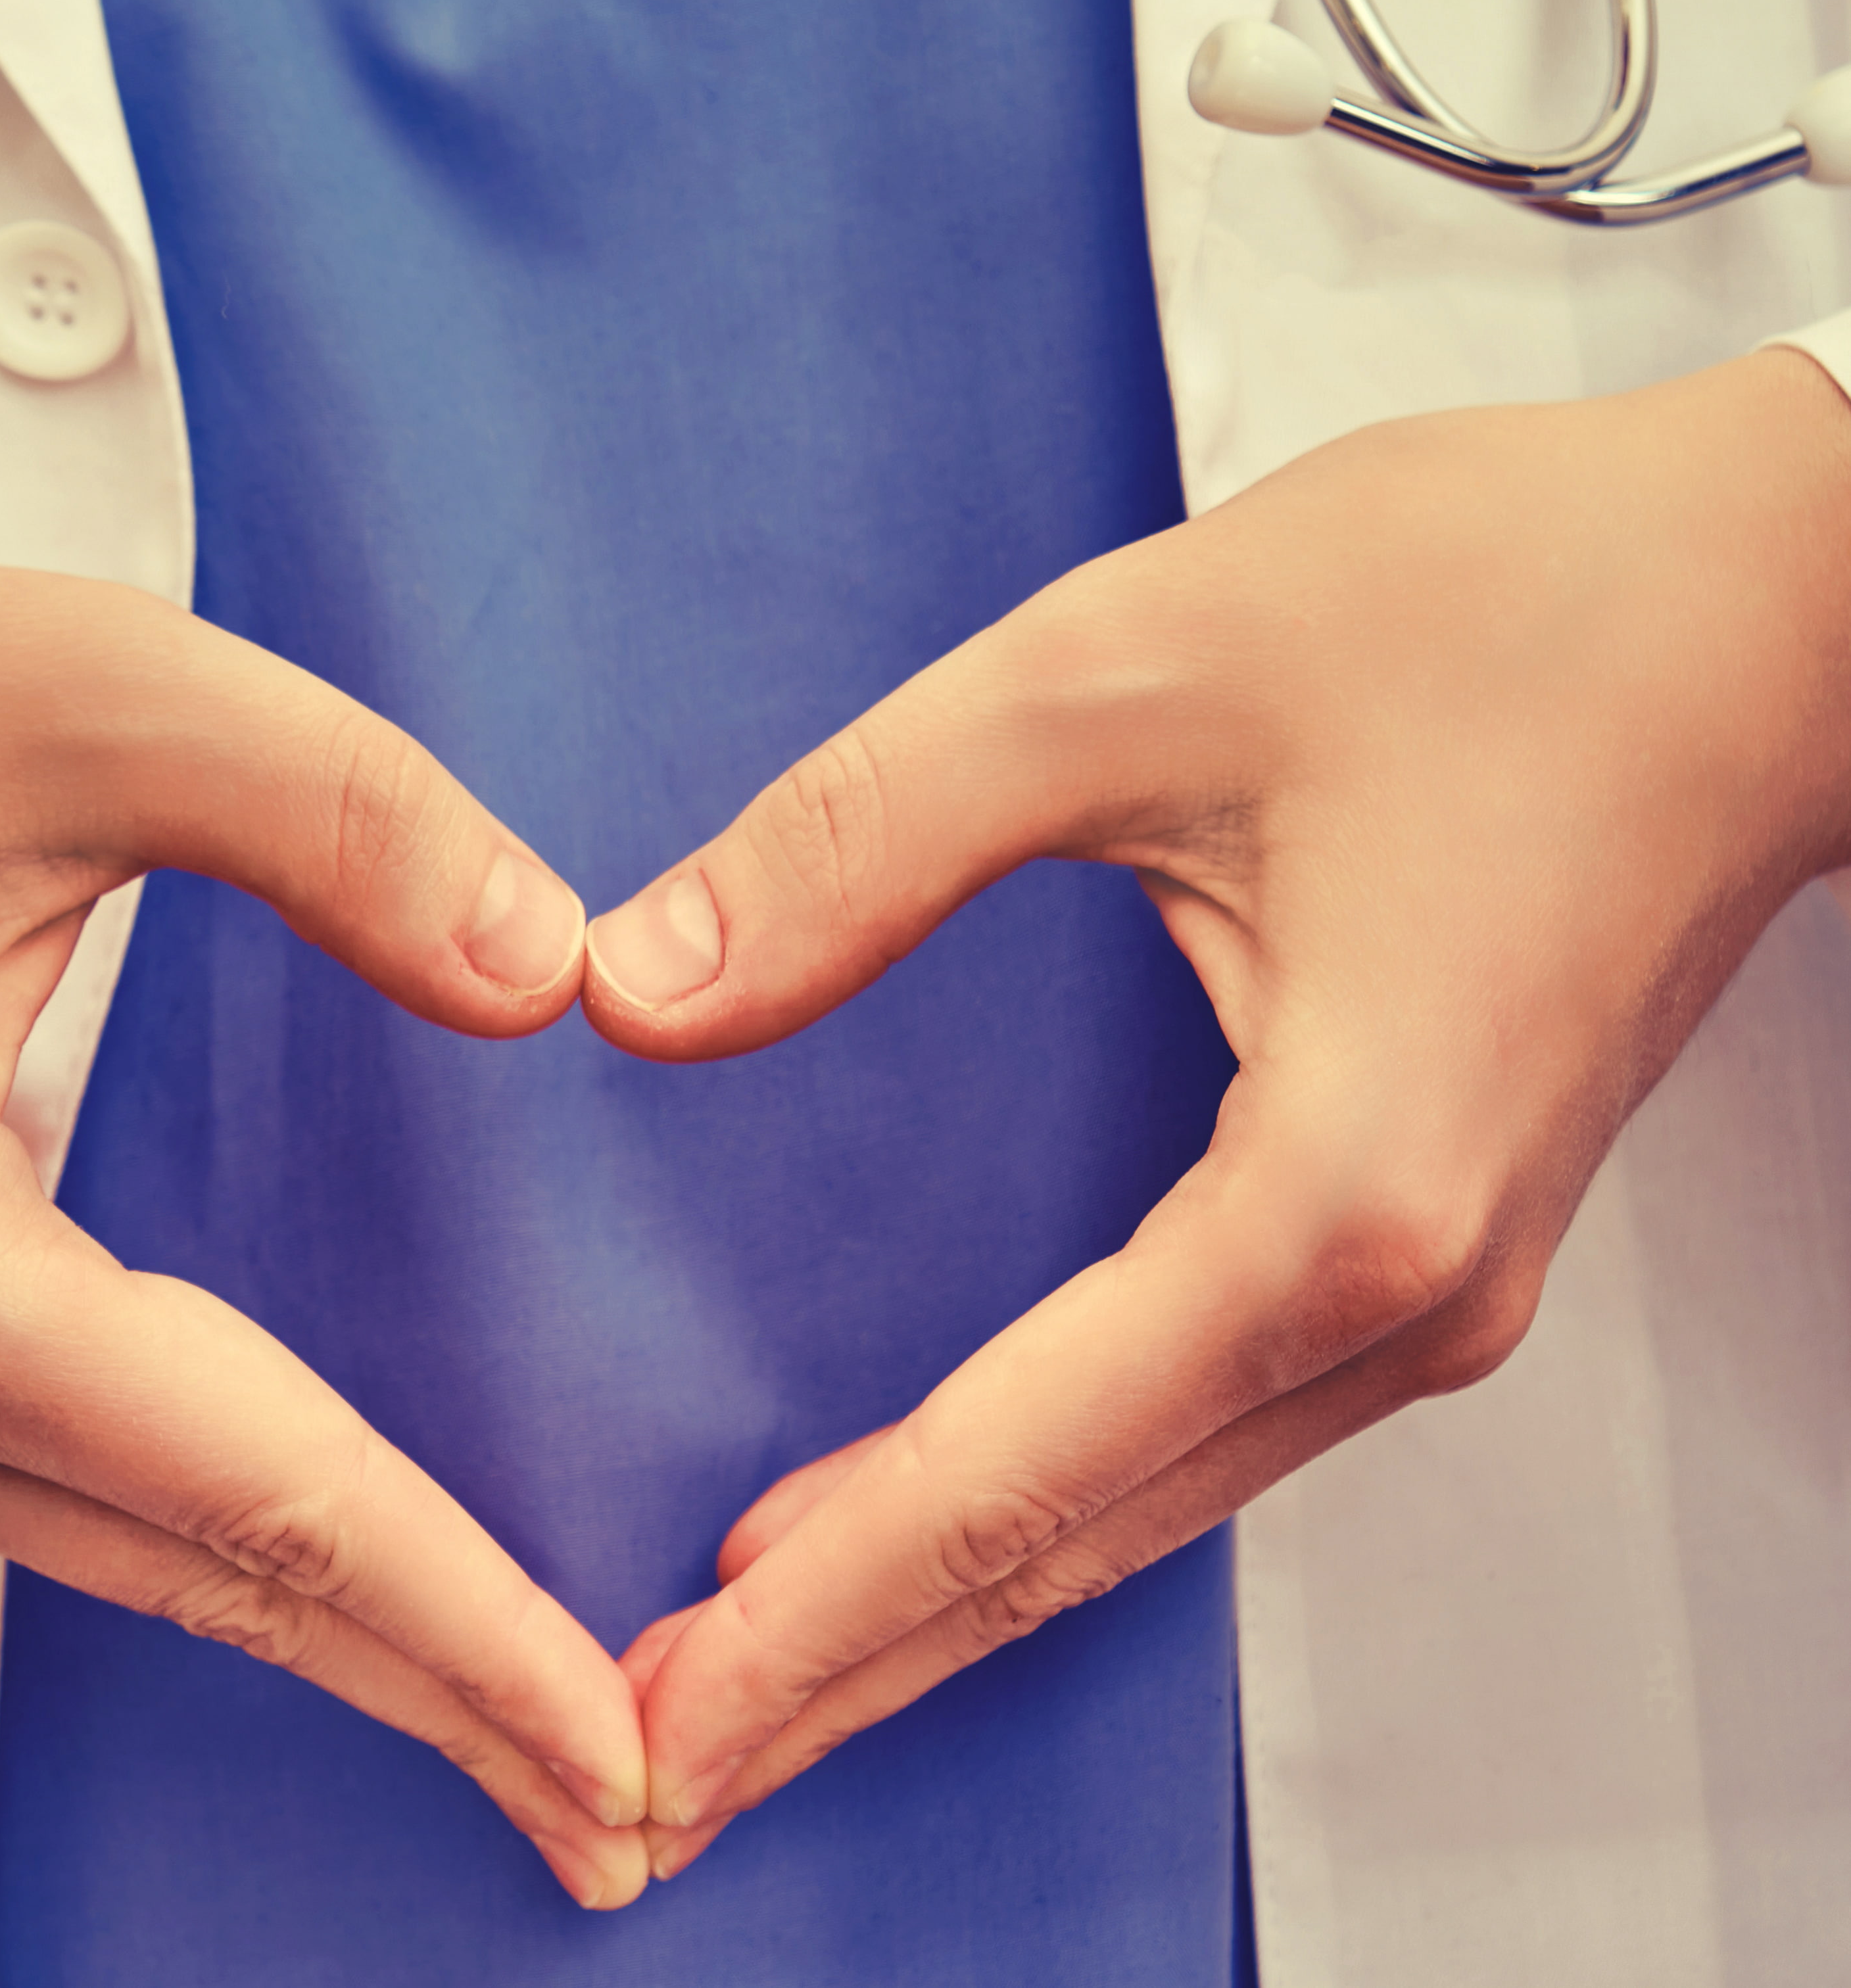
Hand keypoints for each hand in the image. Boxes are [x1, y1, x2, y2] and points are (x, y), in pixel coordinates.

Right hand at [0, 526, 648, 1909]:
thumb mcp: (60, 685)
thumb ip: (331, 816)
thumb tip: (546, 968)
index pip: (263, 1491)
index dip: (468, 1629)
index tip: (624, 1759)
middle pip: (210, 1577)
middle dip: (437, 1692)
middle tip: (636, 1816)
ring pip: (128, 1552)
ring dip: (336, 1629)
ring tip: (516, 1706)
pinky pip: (49, 1487)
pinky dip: (212, 1542)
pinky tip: (311, 1552)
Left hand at [583, 348, 1850, 1877]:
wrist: (1763, 598)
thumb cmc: (1500, 607)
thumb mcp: (1118, 677)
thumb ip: (861, 840)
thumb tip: (642, 983)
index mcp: (1334, 1193)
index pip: (1014, 1466)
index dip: (818, 1613)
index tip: (657, 1725)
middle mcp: (1400, 1291)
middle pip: (1069, 1542)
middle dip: (848, 1669)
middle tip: (648, 1782)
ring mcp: (1431, 1282)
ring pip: (1133, 1505)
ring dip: (935, 1601)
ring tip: (753, 1679)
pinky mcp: (1423, 1230)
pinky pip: (1194, 1426)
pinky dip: (1039, 1499)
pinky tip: (927, 1516)